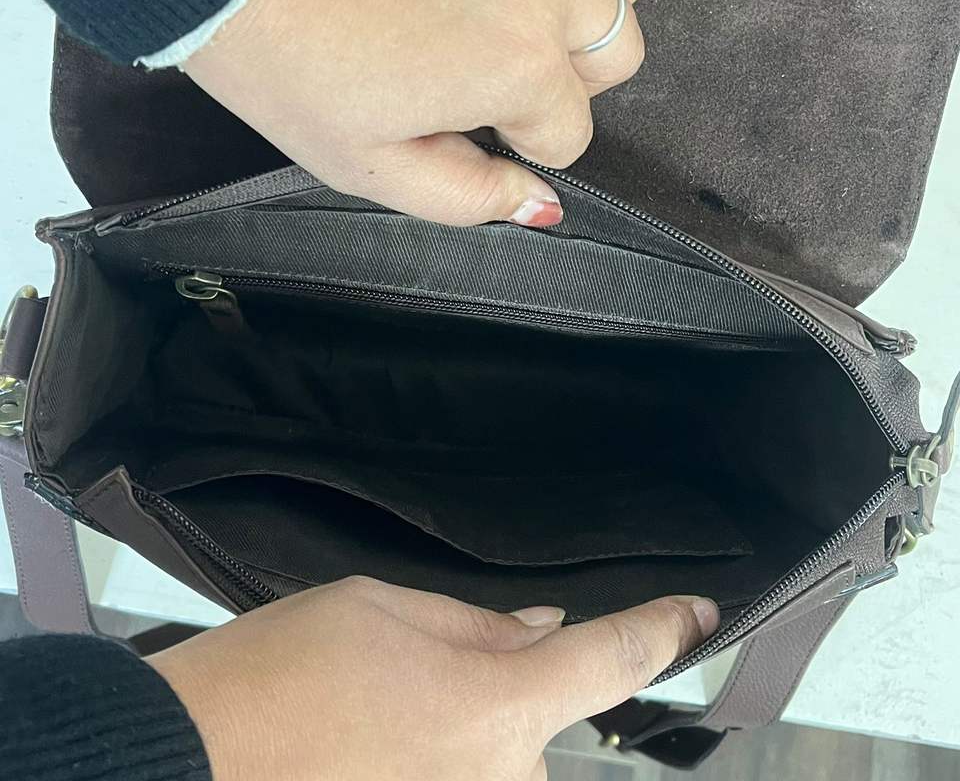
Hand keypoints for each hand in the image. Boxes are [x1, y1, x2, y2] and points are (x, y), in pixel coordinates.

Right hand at [148, 576, 716, 780]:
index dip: (663, 629)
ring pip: (504, 750)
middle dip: (508, 677)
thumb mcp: (381, 607)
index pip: (613, 658)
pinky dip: (447, 749)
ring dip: (468, 718)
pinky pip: (472, 777)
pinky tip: (380, 732)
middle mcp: (501, 777)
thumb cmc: (282, 671)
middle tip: (416, 660)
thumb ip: (474, 625)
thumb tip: (538, 632)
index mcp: (496, 703)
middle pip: (544, 710)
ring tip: (377, 704)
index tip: (698, 614)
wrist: (192, 757)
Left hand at [183, 0, 678, 226]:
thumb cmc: (287, 61)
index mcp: (519, 65)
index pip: (570, 129)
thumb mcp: (372, 166)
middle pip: (619, 45)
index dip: (528, 143)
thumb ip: (470, 197)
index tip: (483, 130)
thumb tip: (539, 205)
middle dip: (573, 77)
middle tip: (505, 77)